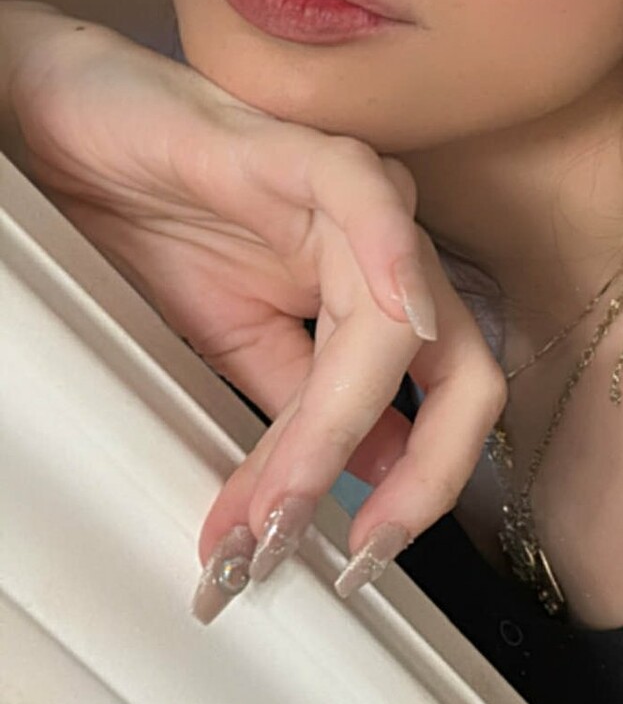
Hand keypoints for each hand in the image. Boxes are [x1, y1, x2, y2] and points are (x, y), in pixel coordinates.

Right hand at [8, 13, 507, 617]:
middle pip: (466, 376)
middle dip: (421, 481)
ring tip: (280, 500)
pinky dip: (392, 263)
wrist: (74, 135)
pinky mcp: (301, 152)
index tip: (345, 568)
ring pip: (407, 322)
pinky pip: (369, 201)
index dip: (410, 495)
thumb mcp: (236, 347)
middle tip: (349, 556)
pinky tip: (394, 324)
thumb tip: (368, 486)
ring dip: (343, 428)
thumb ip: (305, 411)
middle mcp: (387, 255)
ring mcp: (352, 202)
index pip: (439, 410)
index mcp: (379, 303)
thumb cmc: (155, 223)